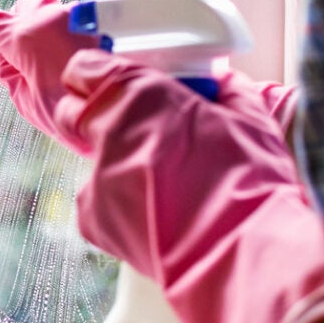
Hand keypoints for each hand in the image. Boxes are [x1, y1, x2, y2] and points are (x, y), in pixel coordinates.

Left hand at [56, 49, 323, 322]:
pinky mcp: (92, 215)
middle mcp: (109, 127)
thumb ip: (228, 91)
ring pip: (90, 160)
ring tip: (157, 187)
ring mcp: (96, 173)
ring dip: (115, 165)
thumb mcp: (250, 121)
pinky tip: (154, 216)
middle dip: (93, 118)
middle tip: (129, 133)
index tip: (109, 86)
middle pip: (72, 111)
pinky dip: (117, 206)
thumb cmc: (251, 184)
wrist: (244, 254)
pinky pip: (95, 202)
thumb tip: (222, 81)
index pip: (84, 68)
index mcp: (141, 93)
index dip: (95, 77)